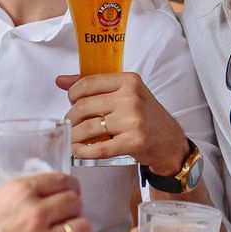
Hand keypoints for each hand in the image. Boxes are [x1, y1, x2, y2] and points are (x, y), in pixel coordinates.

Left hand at [57, 72, 187, 172]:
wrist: (170, 142)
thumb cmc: (145, 117)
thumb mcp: (125, 93)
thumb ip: (94, 85)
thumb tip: (60, 80)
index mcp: (129, 81)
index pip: (88, 83)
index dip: (73, 94)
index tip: (72, 102)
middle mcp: (131, 98)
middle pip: (84, 106)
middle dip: (71, 117)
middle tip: (72, 124)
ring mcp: (133, 120)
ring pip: (88, 127)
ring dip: (74, 135)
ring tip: (74, 138)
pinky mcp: (133, 142)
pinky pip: (99, 148)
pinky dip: (83, 151)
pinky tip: (78, 150)